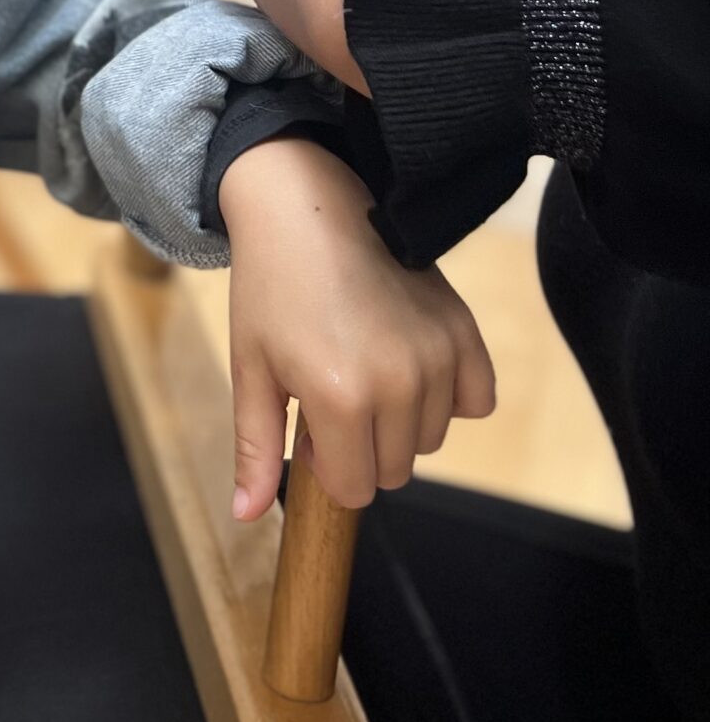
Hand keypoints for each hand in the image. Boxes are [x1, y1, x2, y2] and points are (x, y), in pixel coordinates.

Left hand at [219, 138, 495, 518]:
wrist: (307, 205)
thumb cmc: (268, 287)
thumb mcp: (250, 368)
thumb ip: (254, 448)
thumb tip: (246, 516)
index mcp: (340, 397)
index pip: (354, 489)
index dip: (325, 464)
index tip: (307, 422)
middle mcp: (399, 382)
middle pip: (394, 470)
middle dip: (359, 448)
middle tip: (330, 389)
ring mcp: (438, 356)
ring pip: (431, 440)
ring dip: (399, 422)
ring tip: (364, 365)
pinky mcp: (464, 331)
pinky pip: (476, 401)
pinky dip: (449, 396)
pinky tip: (411, 364)